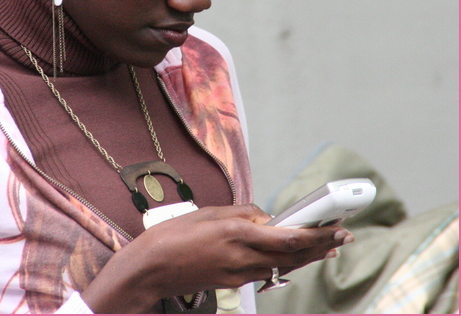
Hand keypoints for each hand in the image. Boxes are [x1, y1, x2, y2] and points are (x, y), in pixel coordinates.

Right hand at [81, 204, 352, 312]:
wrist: (153, 267)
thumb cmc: (174, 235)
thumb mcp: (210, 213)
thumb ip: (241, 214)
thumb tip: (264, 216)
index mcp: (239, 235)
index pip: (291, 237)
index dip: (319, 232)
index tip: (336, 224)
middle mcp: (245, 258)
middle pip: (294, 254)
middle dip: (322, 245)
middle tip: (341, 235)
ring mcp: (241, 274)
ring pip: (284, 265)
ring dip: (307, 256)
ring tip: (325, 247)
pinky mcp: (234, 282)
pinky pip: (267, 272)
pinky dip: (285, 264)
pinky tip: (291, 258)